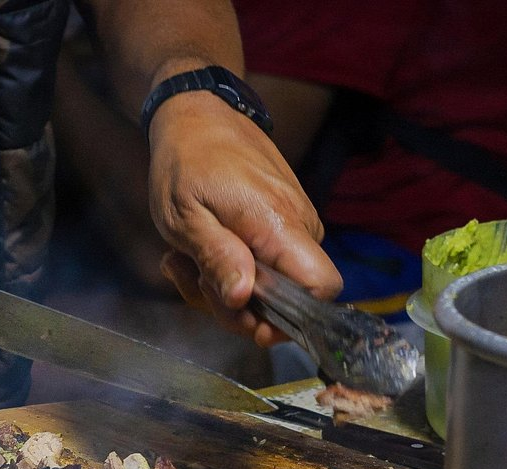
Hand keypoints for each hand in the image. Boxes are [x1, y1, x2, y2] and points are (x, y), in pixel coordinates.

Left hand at [147, 91, 341, 346]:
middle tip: (192, 276)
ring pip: (269, 290)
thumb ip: (217, 257)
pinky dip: (226, 272)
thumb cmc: (187, 161)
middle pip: (290, 302)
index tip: (243, 314)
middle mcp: (299, 228)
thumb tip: (244, 299)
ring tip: (184, 259)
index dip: (289, 317)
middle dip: (236, 308)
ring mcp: (293, 227)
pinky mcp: (281, 227)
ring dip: (220, 289)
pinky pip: (261, 269)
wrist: (198, 114)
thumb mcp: (184, 216)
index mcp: (281, 225)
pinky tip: (197, 251)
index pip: (322, 288)